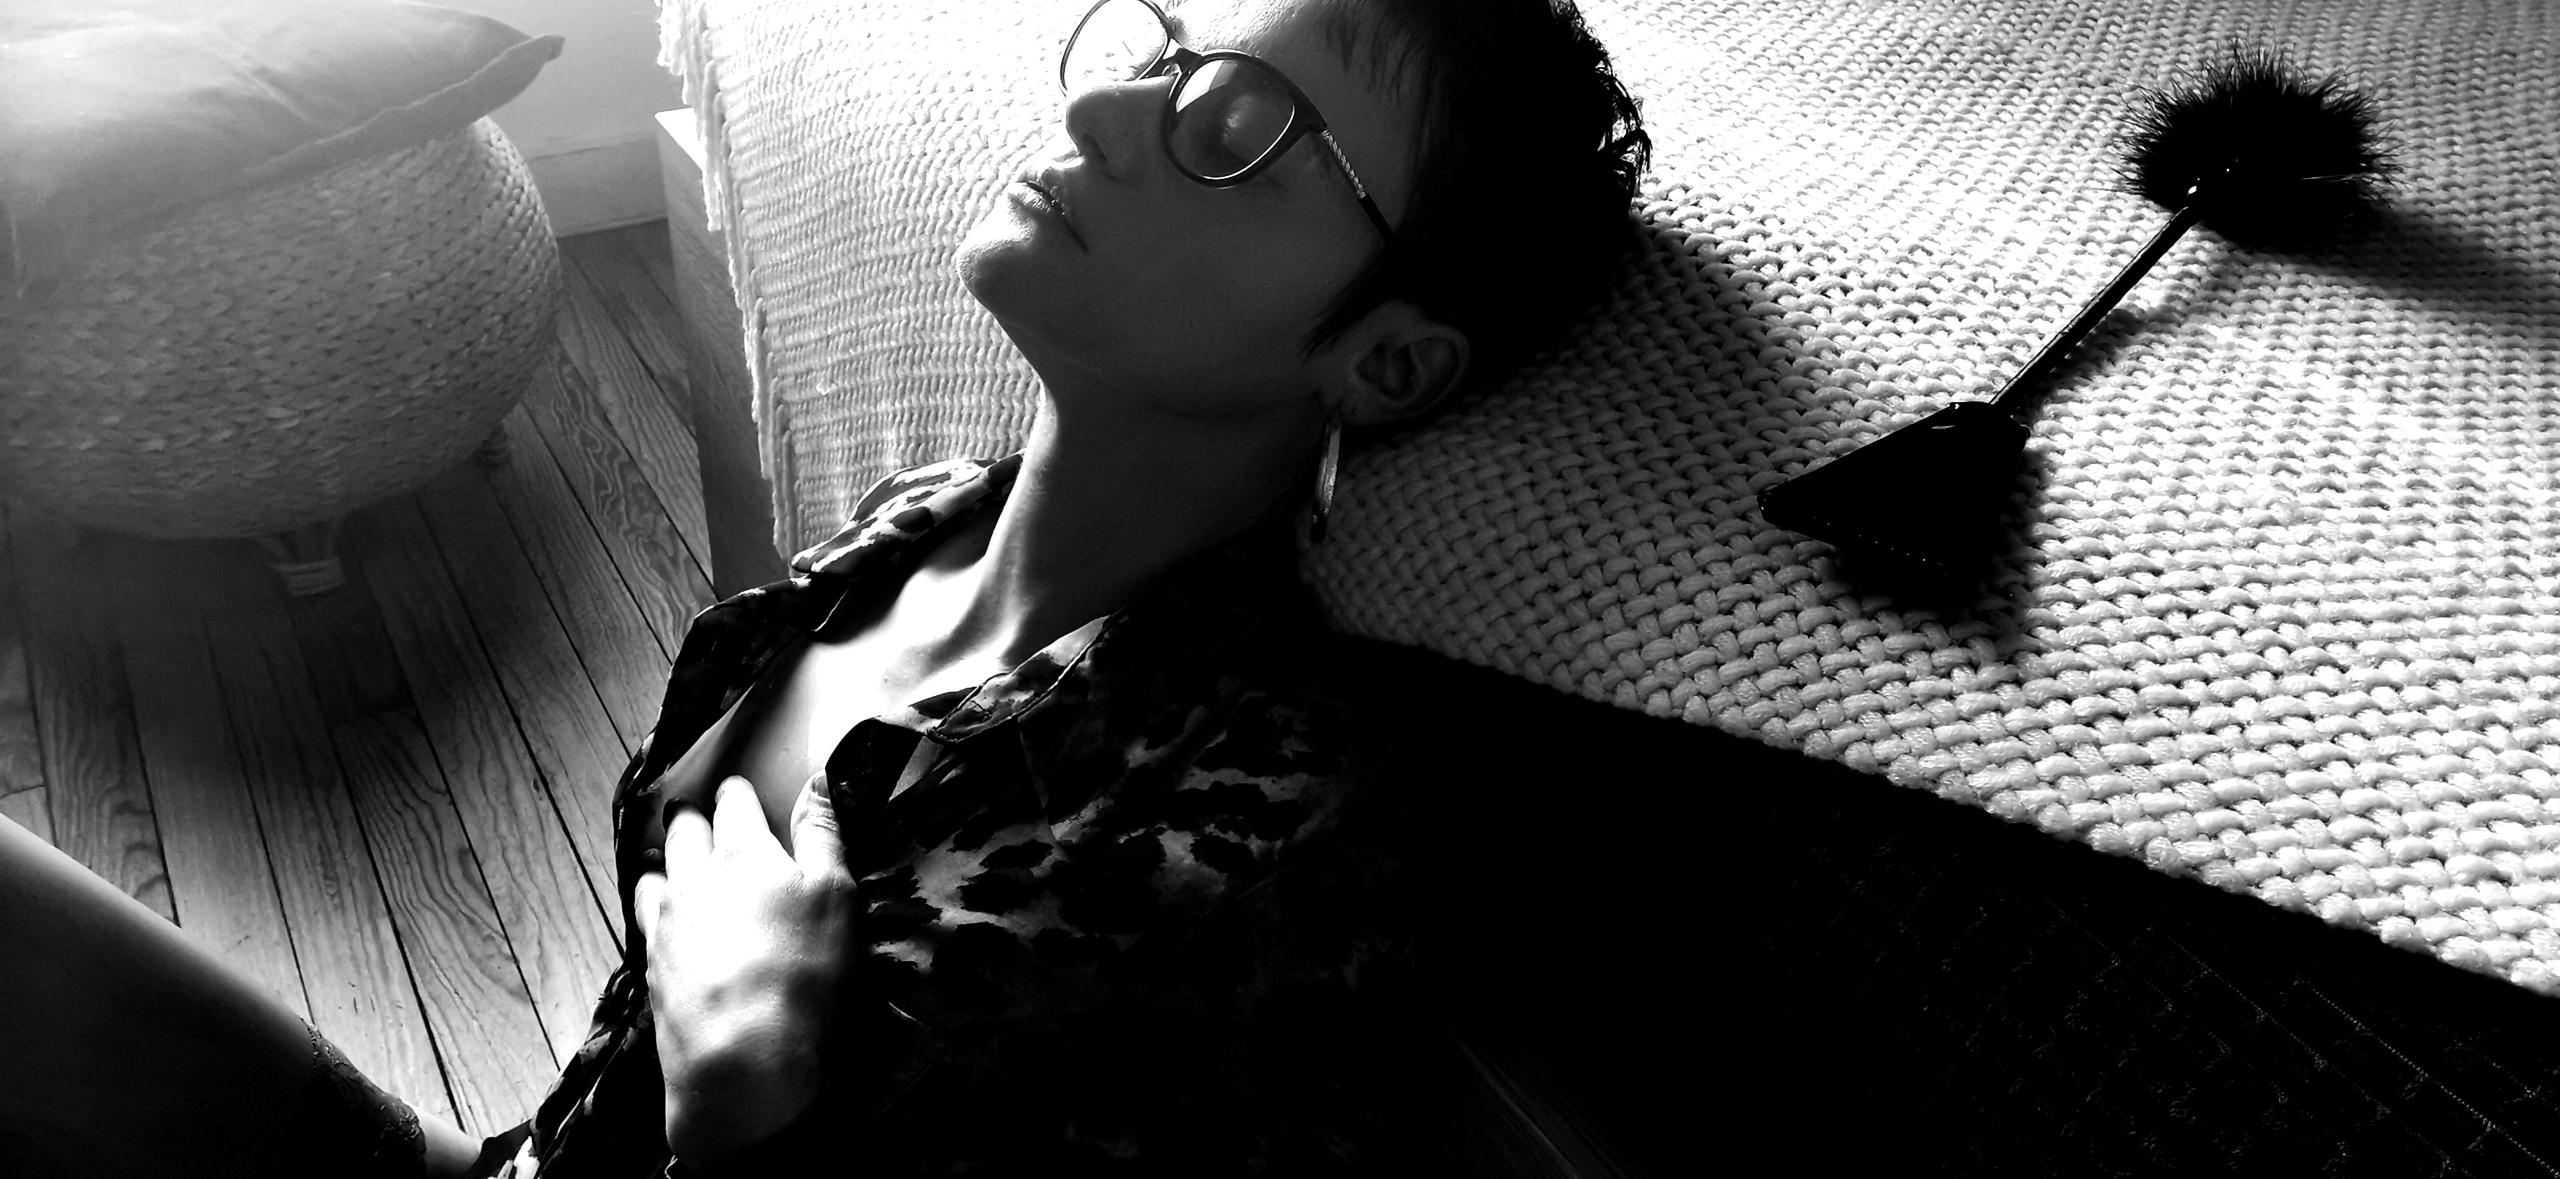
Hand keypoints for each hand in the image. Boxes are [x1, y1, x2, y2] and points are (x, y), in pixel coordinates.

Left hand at [634, 775, 852, 1162]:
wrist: (741, 1056)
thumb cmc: (803, 972)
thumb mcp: (836, 895)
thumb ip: (823, 833)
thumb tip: (816, 780)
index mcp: (745, 852)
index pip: (733, 803)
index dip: (737, 792)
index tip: (738, 788)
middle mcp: (696, 877)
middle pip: (684, 832)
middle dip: (690, 817)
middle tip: (690, 811)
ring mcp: (667, 921)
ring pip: (655, 872)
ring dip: (662, 858)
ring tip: (663, 856)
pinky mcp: (651, 964)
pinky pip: (643, 917)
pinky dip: (649, 903)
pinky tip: (656, 912)